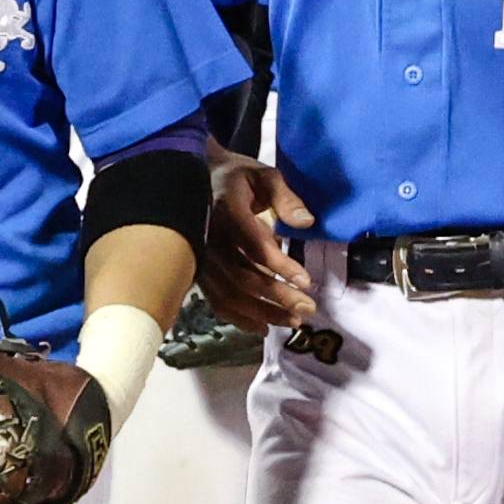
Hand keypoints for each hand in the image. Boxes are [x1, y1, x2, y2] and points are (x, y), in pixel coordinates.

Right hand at [198, 147, 316, 329]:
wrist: (195, 178)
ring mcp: (201, 257)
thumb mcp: (263, 175)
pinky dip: (239, 318)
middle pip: (243, 276)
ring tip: (293, 320)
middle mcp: (208, 238)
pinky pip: (217, 300)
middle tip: (308, 308)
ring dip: (262, 312)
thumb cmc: (236, 178)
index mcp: (225, 210)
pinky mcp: (200, 270)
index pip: (254, 245)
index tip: (306, 281)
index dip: (280, 266)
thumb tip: (307, 223)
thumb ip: (285, 197)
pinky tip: (262, 328)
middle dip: (277, 296)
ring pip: (230, 293)